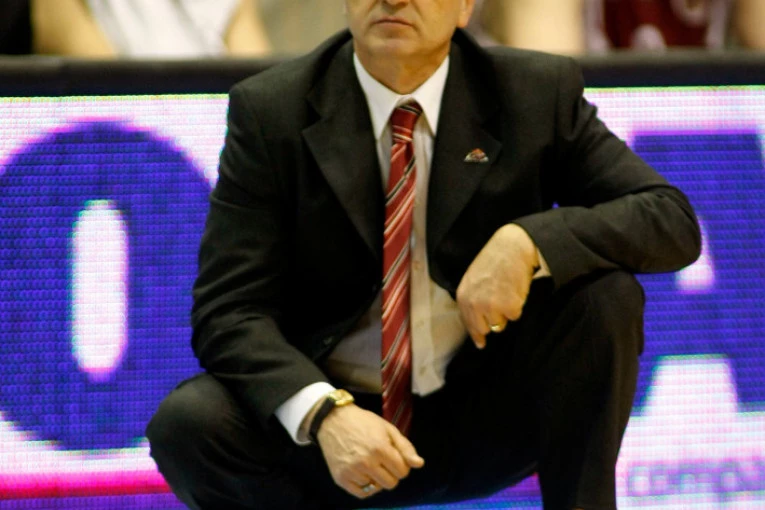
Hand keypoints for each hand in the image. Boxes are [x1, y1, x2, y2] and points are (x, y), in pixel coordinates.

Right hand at [316, 405, 424, 498]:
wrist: (333, 420)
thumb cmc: (363, 422)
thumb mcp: (388, 429)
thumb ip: (405, 447)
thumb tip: (419, 464)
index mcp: (380, 448)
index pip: (403, 472)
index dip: (401, 464)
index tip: (393, 456)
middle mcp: (366, 462)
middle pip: (391, 484)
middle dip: (391, 473)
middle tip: (382, 460)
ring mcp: (352, 472)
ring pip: (377, 488)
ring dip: (377, 478)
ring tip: (369, 462)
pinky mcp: (341, 478)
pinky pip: (362, 493)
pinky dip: (366, 486)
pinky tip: (363, 473)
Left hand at [456, 223, 538, 348]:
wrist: (512, 248)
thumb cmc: (494, 260)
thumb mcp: (473, 279)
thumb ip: (472, 300)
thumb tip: (478, 325)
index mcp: (463, 297)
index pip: (468, 323)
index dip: (476, 334)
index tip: (481, 344)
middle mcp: (474, 305)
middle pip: (485, 328)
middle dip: (493, 322)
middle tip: (500, 304)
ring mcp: (491, 307)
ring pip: (501, 323)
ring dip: (506, 312)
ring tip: (507, 290)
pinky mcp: (509, 307)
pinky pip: (515, 316)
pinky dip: (518, 305)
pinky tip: (515, 289)